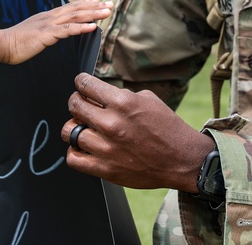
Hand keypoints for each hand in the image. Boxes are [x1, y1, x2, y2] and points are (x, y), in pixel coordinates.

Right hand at [2, 0, 111, 64]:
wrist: (2, 45)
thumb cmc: (17, 42)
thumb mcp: (34, 32)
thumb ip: (45, 30)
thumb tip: (54, 32)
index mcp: (47, 16)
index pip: (70, 7)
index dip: (85, 3)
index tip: (98, 0)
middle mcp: (50, 17)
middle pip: (77, 9)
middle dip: (95, 6)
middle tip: (111, 4)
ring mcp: (49, 24)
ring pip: (75, 16)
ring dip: (93, 14)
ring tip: (107, 13)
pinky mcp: (46, 34)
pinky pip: (67, 30)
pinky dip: (81, 28)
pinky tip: (93, 27)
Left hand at [62, 73, 214, 191]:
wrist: (182, 160)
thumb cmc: (167, 128)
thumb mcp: (148, 100)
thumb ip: (121, 95)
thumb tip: (100, 94)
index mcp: (123, 103)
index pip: (86, 85)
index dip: (81, 82)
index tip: (82, 84)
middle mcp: (112, 124)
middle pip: (74, 106)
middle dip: (76, 101)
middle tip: (81, 104)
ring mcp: (106, 148)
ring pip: (69, 131)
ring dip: (75, 126)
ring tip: (84, 126)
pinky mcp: (105, 169)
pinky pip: (73, 159)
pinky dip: (75, 151)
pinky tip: (84, 147)